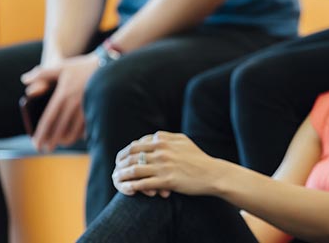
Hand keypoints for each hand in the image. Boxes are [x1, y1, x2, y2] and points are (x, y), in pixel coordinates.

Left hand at [21, 53, 99, 151]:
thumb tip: (25, 80)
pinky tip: (78, 137)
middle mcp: (74, 104)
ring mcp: (87, 108)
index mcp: (63, 95)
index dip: (41, 133)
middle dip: (52, 141)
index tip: (36, 143)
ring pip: (75, 131)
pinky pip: (87, 127)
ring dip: (66, 140)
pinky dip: (81, 134)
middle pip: (60, 129)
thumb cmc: (82, 67)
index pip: (49, 119)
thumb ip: (42, 73)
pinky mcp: (97, 110)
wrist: (107, 66)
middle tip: (46, 149)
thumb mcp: (61, 67)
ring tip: (61, 143)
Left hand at [113, 131, 230, 197]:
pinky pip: (143, 184)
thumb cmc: (198, 158)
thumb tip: (152, 137)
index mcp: (164, 140)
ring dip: (122, 176)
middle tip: (115, 171)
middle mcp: (162, 151)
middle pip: (131, 156)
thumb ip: (166, 137)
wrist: (212, 173)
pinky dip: (132, 187)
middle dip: (120, 164)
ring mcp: (164, 166)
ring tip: (117, 180)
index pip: (136, 145)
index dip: (125, 153)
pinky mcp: (167, 181)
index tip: (121, 160)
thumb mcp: (183, 141)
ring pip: (134, 170)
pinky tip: (128, 190)